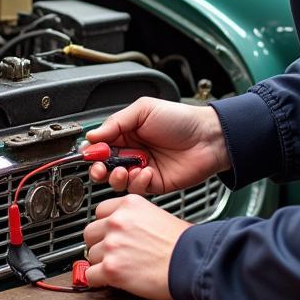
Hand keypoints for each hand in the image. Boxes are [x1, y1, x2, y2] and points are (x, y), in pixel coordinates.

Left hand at [82, 194, 189, 299]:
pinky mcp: (111, 268)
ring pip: (91, 255)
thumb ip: (134, 219)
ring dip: (102, 263)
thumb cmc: (182, 244)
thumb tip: (119, 230)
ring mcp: (112, 244)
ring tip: (120, 268)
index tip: (108, 234)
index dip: (105, 226)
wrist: (191, 264)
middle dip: (100, 244)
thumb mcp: (157, 215)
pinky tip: (111, 280)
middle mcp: (118, 221)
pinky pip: (90, 276)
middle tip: (113, 253)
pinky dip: (98, 281)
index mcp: (129, 204)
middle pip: (90, 233)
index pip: (100, 211)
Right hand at [84, 97, 227, 193]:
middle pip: (104, 165)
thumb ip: (116, 122)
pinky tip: (146, 172)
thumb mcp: (144, 110)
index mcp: (127, 132)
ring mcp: (141, 168)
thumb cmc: (180, 119)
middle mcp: (131, 151)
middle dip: (98, 169)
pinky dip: (137, 182)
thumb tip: (92, 135)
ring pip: (117, 181)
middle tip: (100, 168)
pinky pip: (136, 188)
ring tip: (124, 170)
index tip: (90, 152)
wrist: (209, 138)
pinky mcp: (153, 184)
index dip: (93, 150)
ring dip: (116, 177)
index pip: (100, 144)